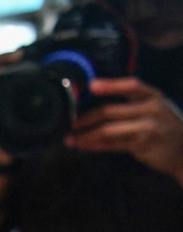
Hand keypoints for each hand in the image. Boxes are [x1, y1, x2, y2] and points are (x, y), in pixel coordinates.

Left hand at [68, 77, 182, 184]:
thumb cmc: (162, 125)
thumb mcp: (153, 107)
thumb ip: (131, 103)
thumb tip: (95, 100)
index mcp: (152, 95)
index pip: (130, 85)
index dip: (110, 85)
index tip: (91, 86)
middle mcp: (151, 109)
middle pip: (110, 111)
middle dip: (85, 118)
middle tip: (69, 123)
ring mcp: (147, 128)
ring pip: (107, 130)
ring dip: (85, 135)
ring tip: (70, 139)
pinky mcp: (142, 145)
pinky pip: (112, 145)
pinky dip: (94, 146)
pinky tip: (83, 146)